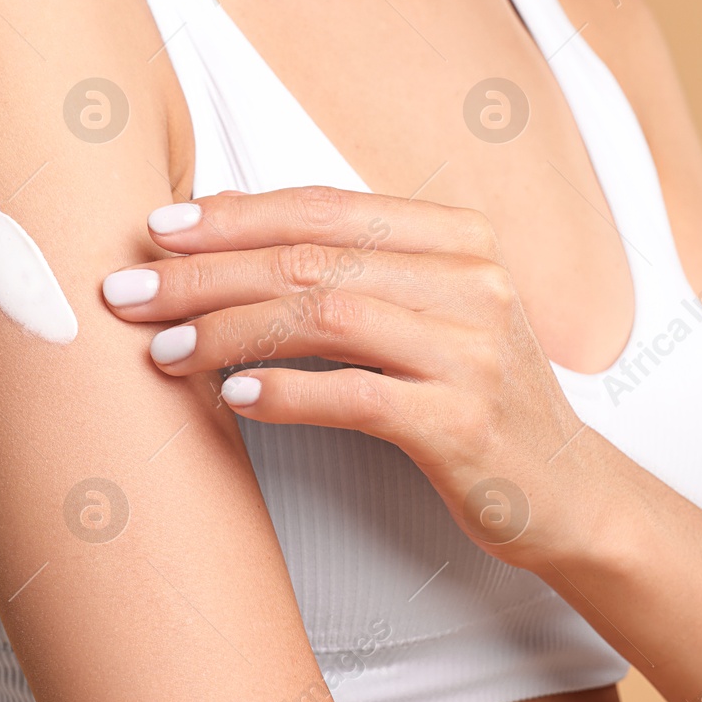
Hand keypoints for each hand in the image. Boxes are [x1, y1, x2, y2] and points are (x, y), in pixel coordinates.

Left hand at [100, 185, 597, 569]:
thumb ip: (359, 275)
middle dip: (205, 273)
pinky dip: (287, 393)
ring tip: (162, 351)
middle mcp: (473, 281)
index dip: (234, 214)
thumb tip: (231, 242)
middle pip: (312, 258)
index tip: (158, 229)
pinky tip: (235, 396)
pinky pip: (357, 396)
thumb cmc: (479, 401)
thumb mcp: (436, 318)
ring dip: (227, 331)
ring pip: (325, 317)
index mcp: (461, 239)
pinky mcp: (466, 422)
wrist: (572, 494)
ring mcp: (474, 350)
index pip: (326, 207)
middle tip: (129, 293)